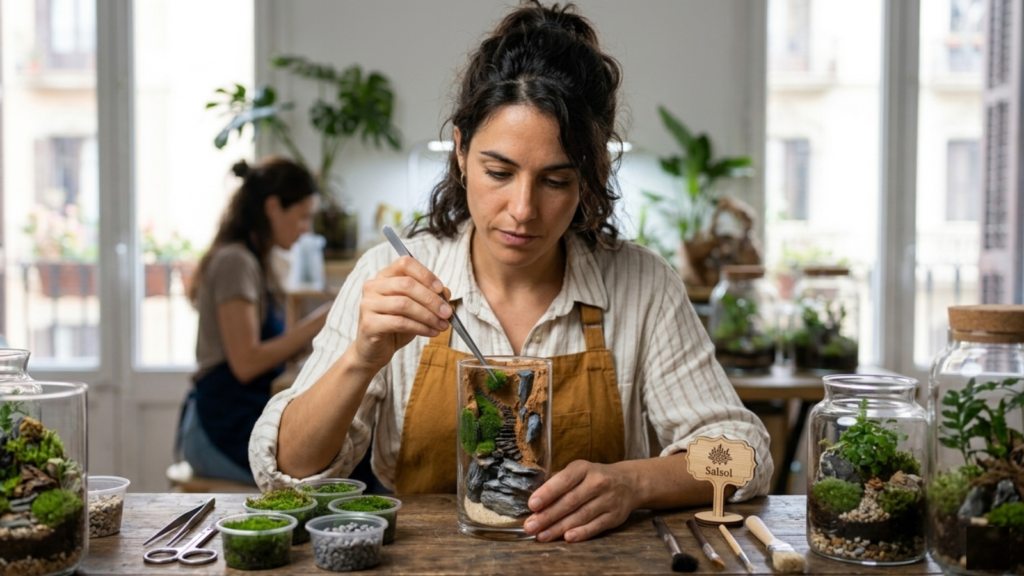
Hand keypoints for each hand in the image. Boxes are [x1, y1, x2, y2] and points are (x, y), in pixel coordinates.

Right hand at [353, 256, 451, 370]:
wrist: (374, 351)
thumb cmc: (395, 326)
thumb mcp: (416, 308)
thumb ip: (429, 296)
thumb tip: (446, 292)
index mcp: (384, 276)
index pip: (405, 263)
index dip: (425, 274)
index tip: (441, 289)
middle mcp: (373, 286)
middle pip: (407, 284)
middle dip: (431, 299)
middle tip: (447, 313)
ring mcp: (368, 304)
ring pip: (404, 304)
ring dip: (428, 315)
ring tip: (442, 325)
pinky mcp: (369, 324)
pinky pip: (400, 322)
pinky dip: (420, 327)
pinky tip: (431, 332)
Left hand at [523, 460, 637, 542]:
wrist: (629, 483)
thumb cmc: (594, 477)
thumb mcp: (578, 471)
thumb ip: (558, 482)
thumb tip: (535, 500)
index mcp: (583, 468)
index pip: (563, 481)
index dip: (547, 493)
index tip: (532, 505)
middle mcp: (597, 482)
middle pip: (570, 501)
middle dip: (548, 516)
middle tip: (530, 526)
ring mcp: (608, 500)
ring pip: (581, 516)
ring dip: (559, 528)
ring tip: (542, 536)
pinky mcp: (615, 516)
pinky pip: (596, 526)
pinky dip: (581, 533)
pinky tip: (567, 538)